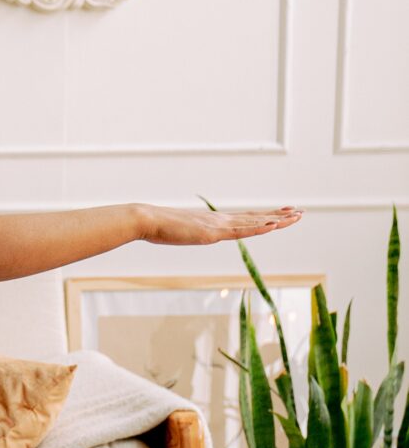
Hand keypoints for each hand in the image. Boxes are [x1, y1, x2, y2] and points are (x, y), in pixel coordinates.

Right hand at [139, 203, 301, 246]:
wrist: (147, 220)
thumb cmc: (157, 227)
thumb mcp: (177, 233)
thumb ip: (185, 233)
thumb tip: (181, 235)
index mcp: (214, 222)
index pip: (246, 218)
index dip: (265, 216)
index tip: (282, 213)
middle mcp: (220, 220)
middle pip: (256, 218)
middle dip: (279, 216)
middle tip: (300, 212)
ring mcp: (218, 225)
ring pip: (254, 222)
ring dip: (277, 220)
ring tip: (296, 216)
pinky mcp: (213, 232)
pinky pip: (241, 230)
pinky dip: (259, 227)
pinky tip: (274, 225)